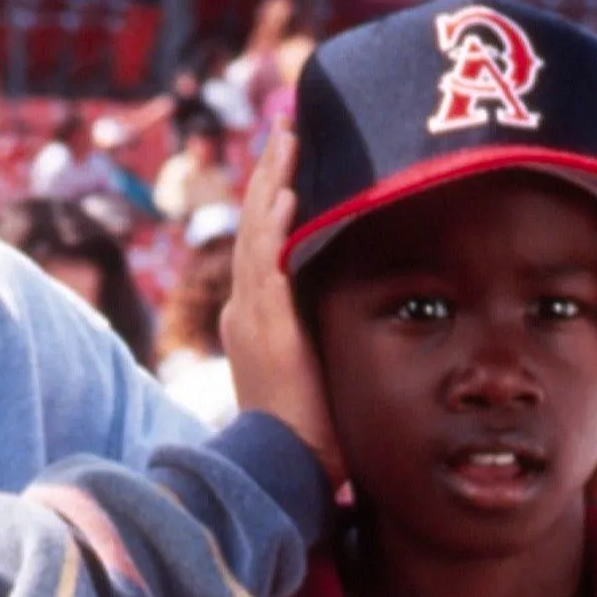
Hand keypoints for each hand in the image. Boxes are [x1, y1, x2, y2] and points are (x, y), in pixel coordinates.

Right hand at [220, 119, 344, 484]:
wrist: (285, 470)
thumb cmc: (309, 433)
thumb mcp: (314, 372)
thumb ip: (322, 338)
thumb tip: (351, 313)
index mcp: (252, 317)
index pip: (261, 242)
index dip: (273, 197)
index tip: (290, 160)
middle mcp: (244, 308)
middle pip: (255, 223)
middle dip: (271, 172)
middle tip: (289, 126)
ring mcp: (251, 315)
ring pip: (258, 230)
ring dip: (273, 180)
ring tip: (289, 137)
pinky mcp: (266, 326)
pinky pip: (268, 262)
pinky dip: (276, 223)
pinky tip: (290, 191)